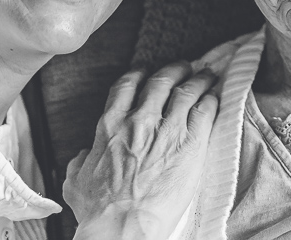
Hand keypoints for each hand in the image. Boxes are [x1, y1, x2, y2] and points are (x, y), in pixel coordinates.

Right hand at [64, 63, 218, 239]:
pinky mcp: (191, 143)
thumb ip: (80, 161)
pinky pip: (205, 111)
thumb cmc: (100, 210)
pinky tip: (215, 97)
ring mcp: (167, 129)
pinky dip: (211, 100)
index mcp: (111, 125)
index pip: (127, 85)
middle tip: (184, 67)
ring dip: (198, 80)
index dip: (140, 74)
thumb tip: (84, 154)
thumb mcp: (76, 181)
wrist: (124, 225)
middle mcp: (139, 120)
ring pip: (187, 91)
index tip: (147, 73)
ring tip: (207, 75)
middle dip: (175, 70)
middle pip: (161, 81)